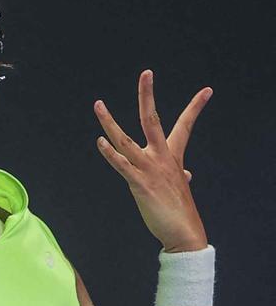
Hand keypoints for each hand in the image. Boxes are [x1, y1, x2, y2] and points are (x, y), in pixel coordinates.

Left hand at [93, 70, 211, 251]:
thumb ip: (180, 176)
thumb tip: (187, 176)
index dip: (196, 107)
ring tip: (98, 104)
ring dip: (109, 122)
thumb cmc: (179, 210)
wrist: (183, 232)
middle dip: (148, 95)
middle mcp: (161, 158)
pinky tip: (99, 142)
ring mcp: (149, 169)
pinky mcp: (139, 184)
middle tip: (147, 73)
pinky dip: (110, 153)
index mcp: (172, 156)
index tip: (207, 90)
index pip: (185, 125)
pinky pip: (121, 165)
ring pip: (125, 139)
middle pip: (153, 119)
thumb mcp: (181, 187)